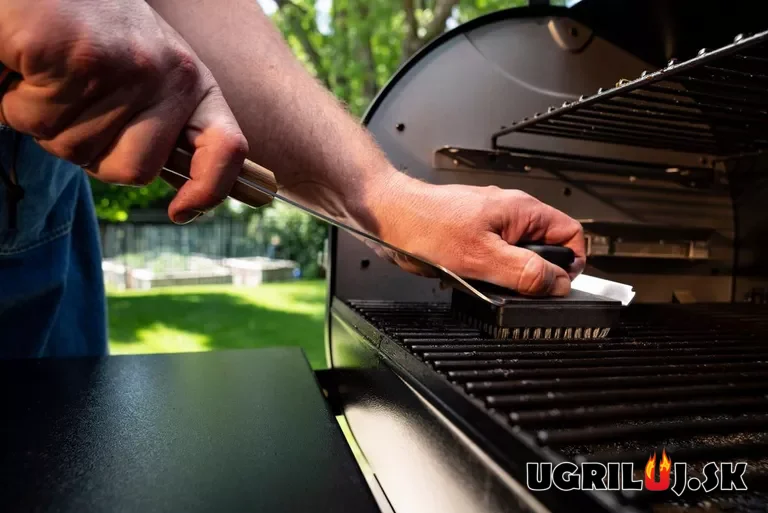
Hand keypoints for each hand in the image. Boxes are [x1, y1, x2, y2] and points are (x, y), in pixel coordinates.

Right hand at [0, 0, 246, 223]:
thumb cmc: (89, 29)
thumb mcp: (143, 75)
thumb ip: (160, 126)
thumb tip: (186, 199)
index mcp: (191, 83)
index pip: (227, 149)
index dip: (209, 190)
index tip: (181, 211)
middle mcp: (170, 75)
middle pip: (133, 171)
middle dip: (89, 151)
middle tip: (72, 102)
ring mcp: (128, 66)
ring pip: (74, 147)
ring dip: (44, 120)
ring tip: (48, 72)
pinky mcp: (79, 55)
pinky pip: (36, 116)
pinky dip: (14, 99)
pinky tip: (26, 62)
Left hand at [368, 174, 585, 295]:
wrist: (387, 217)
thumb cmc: (425, 225)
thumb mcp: (482, 257)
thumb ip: (525, 271)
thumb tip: (558, 283)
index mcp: (522, 211)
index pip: (571, 234)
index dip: (571, 264)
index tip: (557, 285)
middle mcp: (509, 214)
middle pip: (545, 249)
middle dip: (533, 273)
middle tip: (513, 286)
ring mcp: (490, 224)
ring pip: (516, 256)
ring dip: (505, 274)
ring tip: (483, 279)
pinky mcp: (471, 235)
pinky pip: (492, 258)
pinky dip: (485, 272)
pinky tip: (467, 275)